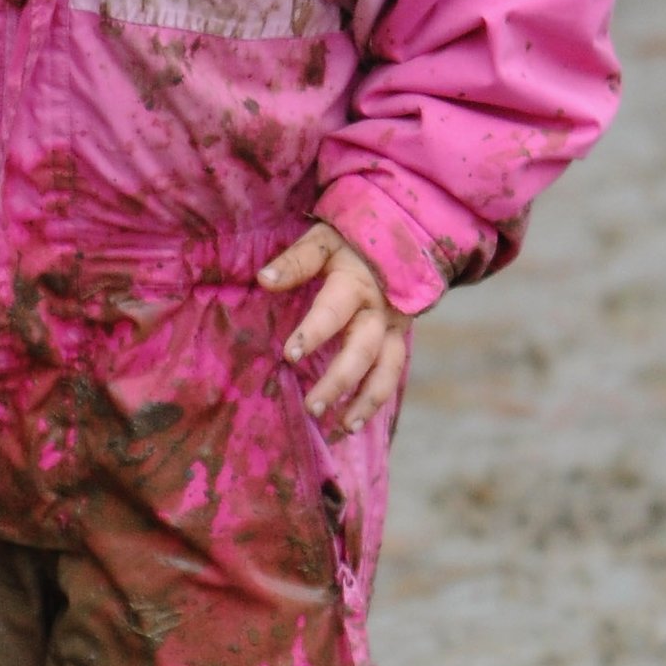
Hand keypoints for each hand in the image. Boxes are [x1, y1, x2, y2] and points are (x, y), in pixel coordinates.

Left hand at [259, 221, 407, 431]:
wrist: (402, 238)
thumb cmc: (349, 241)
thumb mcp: (322, 241)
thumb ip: (296, 261)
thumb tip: (263, 279)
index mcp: (356, 282)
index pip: (333, 310)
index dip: (314, 332)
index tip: (291, 355)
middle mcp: (379, 310)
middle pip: (363, 350)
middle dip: (339, 380)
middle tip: (312, 407)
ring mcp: (394, 327)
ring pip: (386, 369)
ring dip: (366, 401)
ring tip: (343, 427)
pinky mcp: (400, 339)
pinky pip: (392, 374)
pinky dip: (376, 400)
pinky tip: (354, 421)